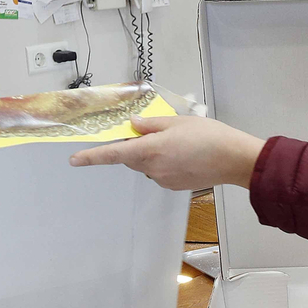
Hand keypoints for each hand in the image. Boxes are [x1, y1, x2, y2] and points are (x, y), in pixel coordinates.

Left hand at [69, 115, 265, 191]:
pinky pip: (160, 172)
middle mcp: (152, 168)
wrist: (234, 160)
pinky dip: (165, 163)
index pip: (113, 154)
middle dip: (133, 146)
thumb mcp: (177, 121)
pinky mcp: (174, 186)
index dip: (91, 157)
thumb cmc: (208, 135)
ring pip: (147, 165)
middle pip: (131, 158)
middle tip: (150, 131)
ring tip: (177, 142)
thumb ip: (151, 124)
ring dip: (152, 154)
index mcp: (150, 149)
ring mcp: (163, 180)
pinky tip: (184, 155)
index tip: (74, 160)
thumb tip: (132, 124)